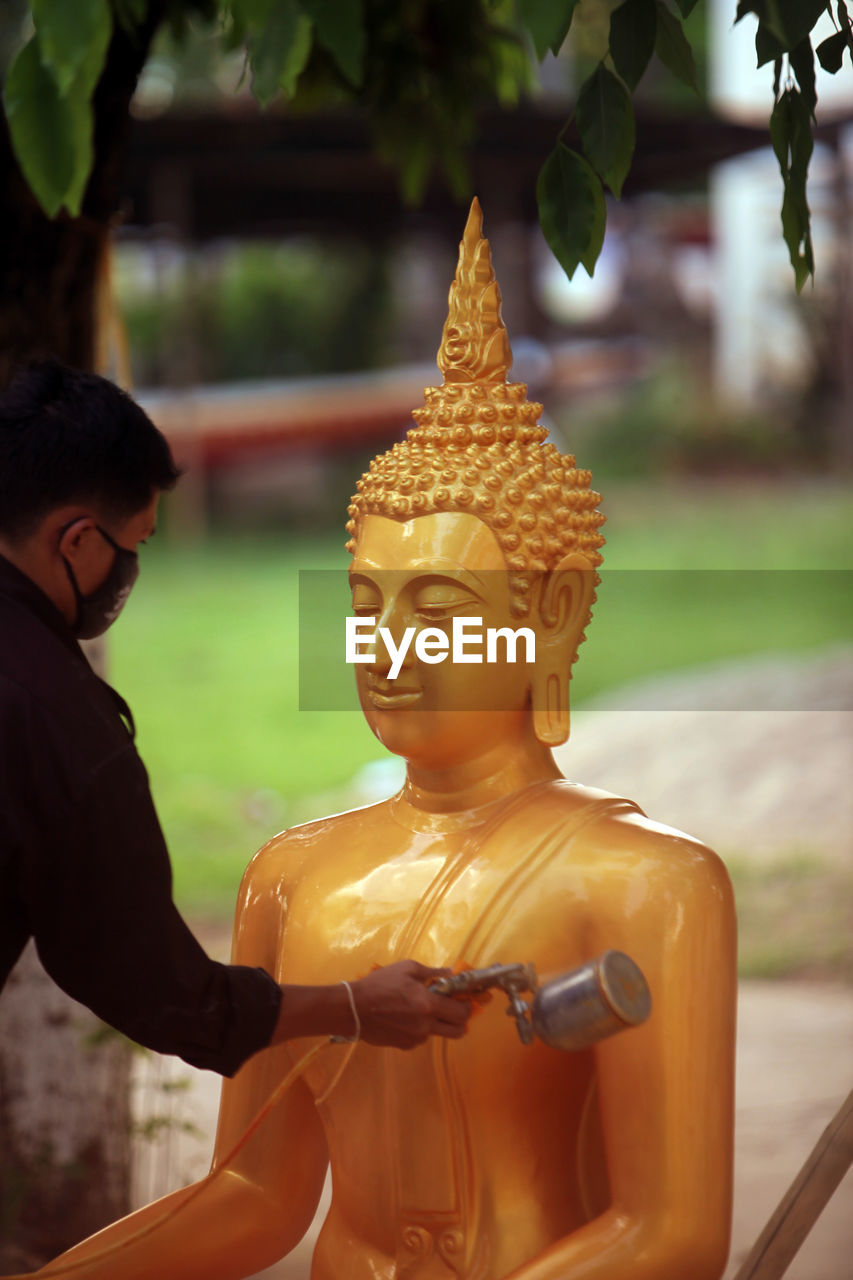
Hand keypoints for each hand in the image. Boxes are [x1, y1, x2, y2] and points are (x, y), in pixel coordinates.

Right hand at [351, 960, 471, 1048]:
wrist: (353, 1008)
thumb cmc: (379, 984)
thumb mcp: (406, 969)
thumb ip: (431, 972)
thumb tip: (449, 972)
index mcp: (428, 1004)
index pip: (461, 1013)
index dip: (467, 1007)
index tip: (463, 1000)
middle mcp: (425, 1025)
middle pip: (457, 1032)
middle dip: (460, 1021)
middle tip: (452, 1009)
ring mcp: (415, 1038)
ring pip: (437, 1034)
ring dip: (436, 1023)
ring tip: (419, 1009)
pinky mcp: (404, 1045)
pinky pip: (420, 1038)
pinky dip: (419, 1028)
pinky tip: (405, 1017)